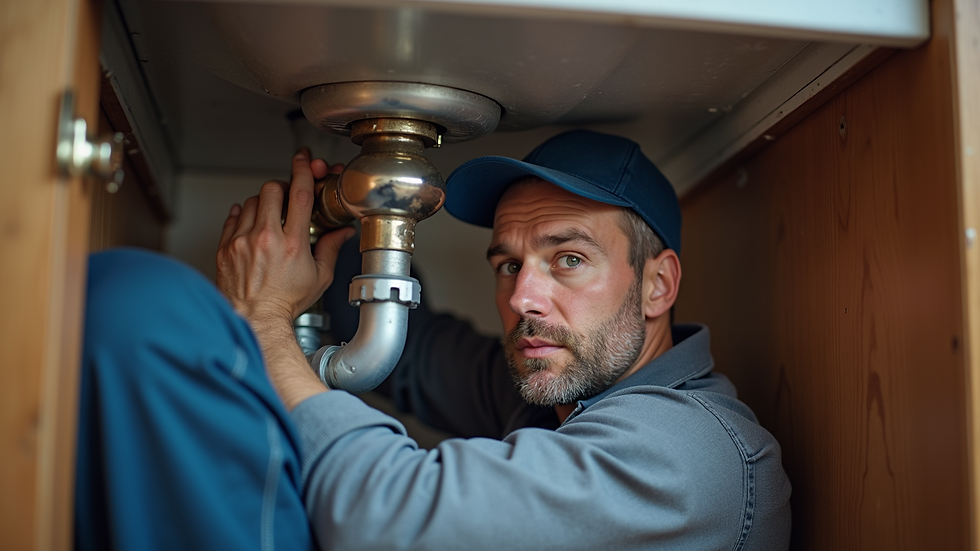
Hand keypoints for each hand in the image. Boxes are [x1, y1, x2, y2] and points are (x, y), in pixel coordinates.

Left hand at [216, 150, 354, 327]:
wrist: (255, 320)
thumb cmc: (285, 302)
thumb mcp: (319, 277)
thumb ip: (331, 248)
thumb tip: (342, 232)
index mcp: (293, 243)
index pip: (300, 193)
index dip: (304, 170)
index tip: (305, 160)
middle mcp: (266, 238)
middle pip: (272, 189)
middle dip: (282, 187)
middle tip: (287, 196)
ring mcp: (242, 241)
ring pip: (251, 201)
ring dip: (263, 203)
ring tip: (270, 217)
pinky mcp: (225, 247)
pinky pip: (233, 217)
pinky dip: (243, 215)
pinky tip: (252, 224)